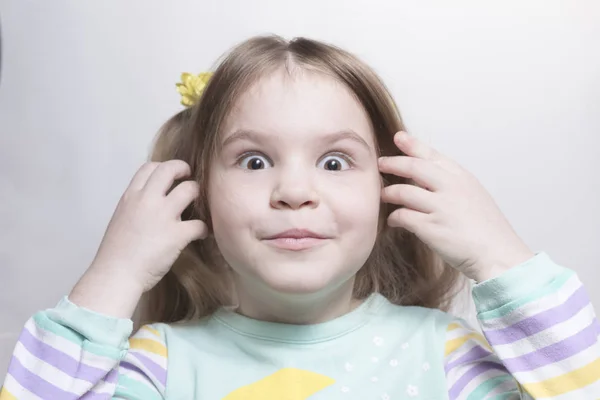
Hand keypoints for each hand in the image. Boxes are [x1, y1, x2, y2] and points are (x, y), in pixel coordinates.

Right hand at [90, 160, 206, 291]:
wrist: (115, 274)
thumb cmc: (115, 253)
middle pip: (171, 169)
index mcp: (131, 196)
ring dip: (197, 196)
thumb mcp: (121, 218)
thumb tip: (151, 204)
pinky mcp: (177, 234)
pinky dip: (203, 229)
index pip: (149, 167)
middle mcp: (147, 200)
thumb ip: (136, 206)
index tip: (171, 176)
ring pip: (190, 189)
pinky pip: (200, 224)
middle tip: (189, 180)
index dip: (164, 167)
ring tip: (197, 207)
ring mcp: (163, 216)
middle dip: (184, 170)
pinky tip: (201, 234)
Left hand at [378, 131, 533, 281]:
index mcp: (462, 178)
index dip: (412, 145)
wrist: (499, 255)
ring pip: (403, 191)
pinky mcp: (430, 227)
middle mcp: (451, 187)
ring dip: (389, 193)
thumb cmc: (488, 231)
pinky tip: (393, 221)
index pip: (432, 155)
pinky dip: (394, 217)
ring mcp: (440, 207)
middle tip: (381, 164)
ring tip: (384, 195)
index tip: (399, 137)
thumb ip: (452, 185)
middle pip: (413, 167)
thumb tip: (425, 179)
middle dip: (393, 163)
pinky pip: (403, 216)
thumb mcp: (474, 197)